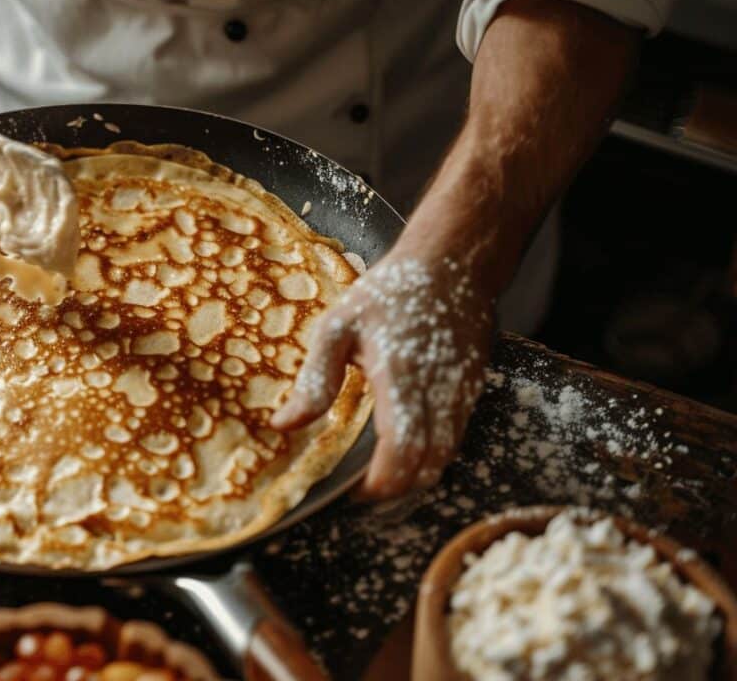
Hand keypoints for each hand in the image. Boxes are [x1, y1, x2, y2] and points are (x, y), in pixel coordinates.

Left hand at [272, 252, 492, 498]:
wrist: (452, 263)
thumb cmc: (390, 292)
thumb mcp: (339, 327)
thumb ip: (315, 380)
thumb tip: (284, 425)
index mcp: (402, 380)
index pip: (402, 454)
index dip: (380, 485)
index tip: (352, 491)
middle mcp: (439, 394)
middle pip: (427, 468)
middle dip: (395, 490)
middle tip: (361, 490)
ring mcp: (461, 394)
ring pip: (444, 458)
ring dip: (414, 475)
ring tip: (378, 474)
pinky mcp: (471, 390)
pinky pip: (454, 437)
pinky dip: (429, 454)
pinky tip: (403, 445)